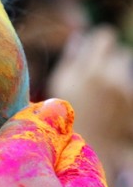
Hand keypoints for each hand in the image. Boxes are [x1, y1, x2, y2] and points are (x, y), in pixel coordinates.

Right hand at [49, 25, 132, 170]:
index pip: (104, 36)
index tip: (97, 51)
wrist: (88, 149)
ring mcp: (124, 91)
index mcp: (87, 69)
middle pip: (120, 52)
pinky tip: (115, 104)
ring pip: (128, 68)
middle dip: (112, 60)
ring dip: (120, 74)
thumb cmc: (69, 116)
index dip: (101, 42)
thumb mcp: (61, 86)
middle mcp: (108, 77)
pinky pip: (131, 85)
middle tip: (102, 75)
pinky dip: (124, 91)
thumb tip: (79, 36)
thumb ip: (70, 59)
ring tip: (108, 91)